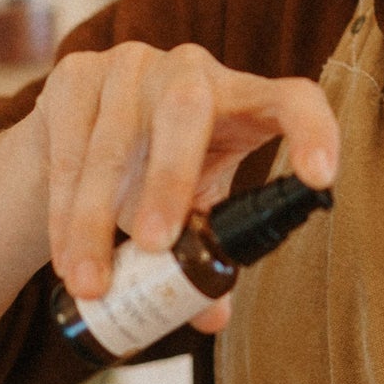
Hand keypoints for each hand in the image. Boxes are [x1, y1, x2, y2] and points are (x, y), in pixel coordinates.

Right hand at [23, 40, 338, 309]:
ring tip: (93, 284)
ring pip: (114, 142)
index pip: (294, 99)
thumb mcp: (195, 207)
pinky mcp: (77, 75)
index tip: (320, 179)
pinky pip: (69, 147)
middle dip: (169, 181)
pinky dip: (64, 210)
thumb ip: (209, 254)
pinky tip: (67, 257)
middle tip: (157, 246)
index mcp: (245, 100)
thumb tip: (213, 319)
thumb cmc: (160, 170)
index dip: (314, 131)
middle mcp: (193, 71)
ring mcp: (132, 65)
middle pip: (187, 112)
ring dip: (97, 219)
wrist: (78, 131)